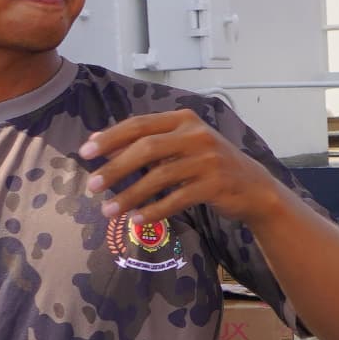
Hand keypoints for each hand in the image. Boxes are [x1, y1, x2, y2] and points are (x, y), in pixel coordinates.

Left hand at [80, 109, 287, 231]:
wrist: (253, 186)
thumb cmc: (207, 164)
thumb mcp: (179, 146)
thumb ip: (145, 143)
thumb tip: (98, 144)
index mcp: (183, 119)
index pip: (139, 124)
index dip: (110, 138)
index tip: (85, 153)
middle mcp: (196, 134)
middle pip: (146, 148)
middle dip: (115, 168)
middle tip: (93, 186)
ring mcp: (208, 159)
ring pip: (159, 176)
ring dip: (130, 196)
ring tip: (109, 211)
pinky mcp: (215, 184)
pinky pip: (177, 199)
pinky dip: (154, 211)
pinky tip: (136, 221)